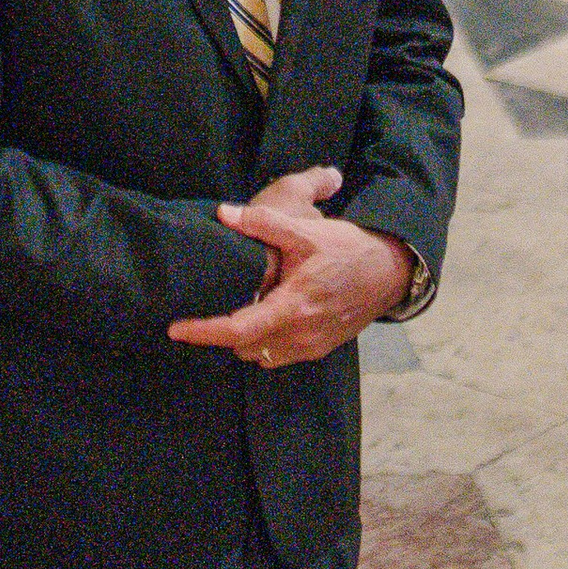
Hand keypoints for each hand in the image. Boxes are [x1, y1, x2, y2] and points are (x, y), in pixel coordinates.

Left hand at [168, 165, 414, 367]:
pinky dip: (266, 341)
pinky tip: (265, 316)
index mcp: (292, 307)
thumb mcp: (307, 231)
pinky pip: (280, 355)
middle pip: (244, 346)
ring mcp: (312, 346)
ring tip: (236, 310)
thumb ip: (263, 223)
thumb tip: (224, 213)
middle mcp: (301, 335)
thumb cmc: (348, 250)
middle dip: (223, 332)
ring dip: (245, 338)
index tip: (176, 328)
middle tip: (208, 307)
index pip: (237, 330)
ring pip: (261, 354)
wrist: (391, 272)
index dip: (203, 332)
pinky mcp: (320, 348)